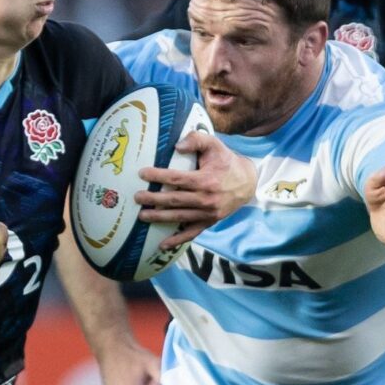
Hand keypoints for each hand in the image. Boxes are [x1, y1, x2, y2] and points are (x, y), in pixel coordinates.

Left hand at [137, 130, 254, 248]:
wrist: (247, 182)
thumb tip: (177, 146)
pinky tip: (162, 245)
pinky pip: (191, 233)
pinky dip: (177, 240)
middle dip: (153, 199)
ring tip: (142, 215)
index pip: (176, 179)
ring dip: (159, 218)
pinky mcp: (209, 222)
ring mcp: (208, 213)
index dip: (158, 176)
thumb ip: (197, 140)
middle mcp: (206, 199)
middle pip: (174, 200)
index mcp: (206, 180)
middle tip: (136, 197)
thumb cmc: (226, 161)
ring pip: (179, 217)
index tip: (142, 174)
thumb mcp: (215, 145)